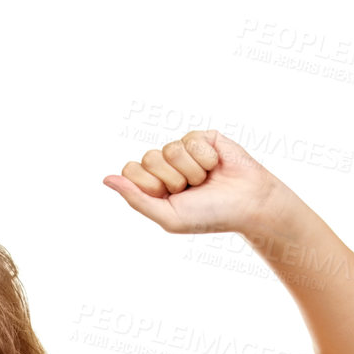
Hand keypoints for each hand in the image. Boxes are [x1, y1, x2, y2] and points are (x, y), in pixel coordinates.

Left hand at [103, 129, 292, 235]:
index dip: (149, 184)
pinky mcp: (202, 137)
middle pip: (149, 158)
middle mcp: (166, 166)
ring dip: (191, 171)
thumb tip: (106, 179)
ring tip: (205, 180)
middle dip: (172, 179)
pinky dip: (204, 158)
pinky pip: (190, 139)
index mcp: (153, 186)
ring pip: (170, 149)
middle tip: (191, 190)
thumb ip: (135, 198)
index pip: (131, 171)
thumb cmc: (209, 216)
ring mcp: (184, 150)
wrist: (247, 204)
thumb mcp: (168, 215)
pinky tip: (216, 166)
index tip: (169, 196)